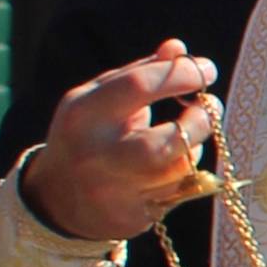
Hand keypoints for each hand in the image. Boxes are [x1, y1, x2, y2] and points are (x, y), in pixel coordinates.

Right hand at [18, 42, 222, 242]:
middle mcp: (97, 152)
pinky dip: (187, 177)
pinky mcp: (132, 217)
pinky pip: (179, 194)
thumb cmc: (89, 135)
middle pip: (169, 138)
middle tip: (210, 108)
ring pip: (179, 169)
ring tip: (189, 138)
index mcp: (84, 113)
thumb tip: (178, 48)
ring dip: (194, 150)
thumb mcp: (99, 98)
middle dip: (200, 121)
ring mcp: (114, 189)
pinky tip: (175, 167)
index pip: (140, 85)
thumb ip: (140, 73)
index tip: (206, 69)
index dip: (182, 73)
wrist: (57, 197)